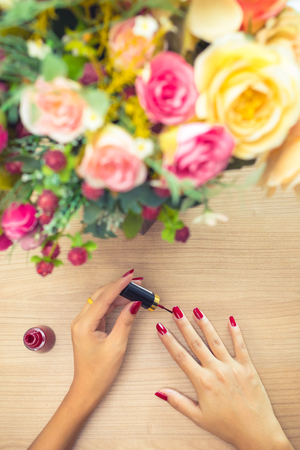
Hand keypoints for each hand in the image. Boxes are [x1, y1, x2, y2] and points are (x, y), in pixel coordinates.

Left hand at [28, 272, 142, 449]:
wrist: (87, 389)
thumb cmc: (100, 372)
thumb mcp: (117, 346)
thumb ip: (126, 322)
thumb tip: (135, 303)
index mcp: (84, 324)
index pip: (104, 298)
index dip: (119, 285)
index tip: (132, 276)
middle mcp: (80, 320)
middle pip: (100, 295)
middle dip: (118, 286)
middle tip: (136, 281)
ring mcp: (83, 323)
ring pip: (100, 300)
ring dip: (116, 294)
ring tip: (135, 290)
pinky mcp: (88, 326)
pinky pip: (101, 309)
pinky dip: (113, 303)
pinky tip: (125, 301)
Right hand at [155, 308, 292, 449]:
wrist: (255, 432)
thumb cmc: (227, 426)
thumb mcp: (198, 417)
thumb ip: (178, 402)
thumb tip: (160, 391)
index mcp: (202, 382)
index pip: (180, 356)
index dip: (169, 341)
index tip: (161, 329)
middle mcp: (216, 370)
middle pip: (196, 343)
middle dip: (184, 325)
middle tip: (176, 311)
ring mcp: (232, 366)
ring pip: (215, 340)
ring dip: (205, 324)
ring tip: (197, 311)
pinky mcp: (247, 367)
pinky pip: (240, 346)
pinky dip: (235, 332)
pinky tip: (231, 320)